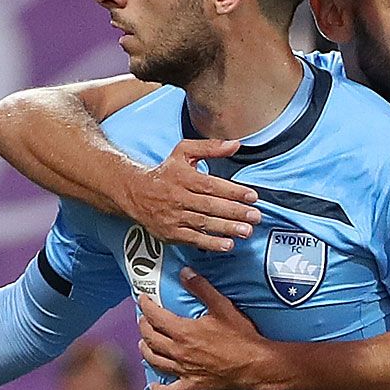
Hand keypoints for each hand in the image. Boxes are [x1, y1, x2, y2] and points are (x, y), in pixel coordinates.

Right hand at [118, 139, 260, 252]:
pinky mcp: (170, 233)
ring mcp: (173, 217)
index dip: (233, 191)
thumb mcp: (184, 152)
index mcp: (183, 177)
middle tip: (255, 216)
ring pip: (203, 223)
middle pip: (210, 205)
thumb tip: (235, 145)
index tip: (252, 196)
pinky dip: (211, 243)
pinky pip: (193, 239)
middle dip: (235, 212)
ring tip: (246, 231)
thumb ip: (210, 147)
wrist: (135, 192)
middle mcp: (178, 197)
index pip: (211, 185)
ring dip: (226, 228)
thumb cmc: (165, 172)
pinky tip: (227, 244)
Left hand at [141, 268, 279, 389]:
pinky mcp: (192, 387)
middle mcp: (178, 352)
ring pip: (154, 361)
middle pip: (150, 338)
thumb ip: (202, 288)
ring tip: (143, 343)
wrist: (256, 366)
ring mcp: (183, 371)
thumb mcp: (223, 307)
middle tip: (143, 318)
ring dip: (145, 350)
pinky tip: (154, 386)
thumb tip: (184, 272)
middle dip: (144, 326)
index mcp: (183, 332)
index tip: (142, 299)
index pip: (155, 317)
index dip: (146, 306)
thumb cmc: (241, 337)